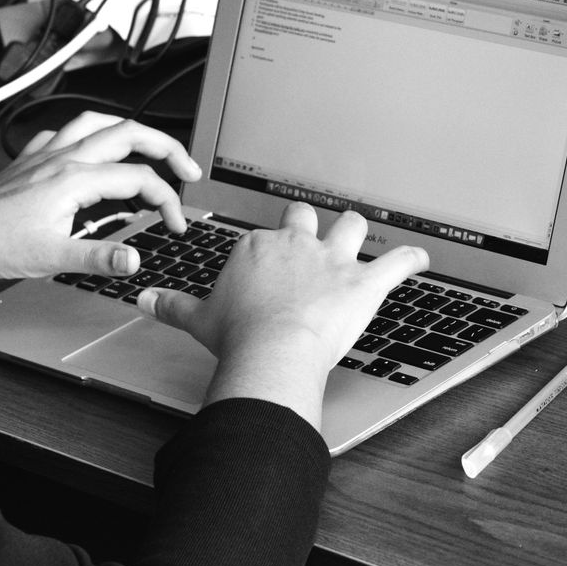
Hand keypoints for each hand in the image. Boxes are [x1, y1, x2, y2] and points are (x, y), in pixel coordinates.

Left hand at [0, 112, 201, 309]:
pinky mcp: (29, 162)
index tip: (176, 225)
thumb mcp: (54, 258)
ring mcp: (45, 156)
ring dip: (129, 130)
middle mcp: (63, 159)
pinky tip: (88, 149)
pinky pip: (63, 133)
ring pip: (96, 122)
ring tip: (148, 145)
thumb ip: (101, 257)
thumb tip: (136, 260)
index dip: (169, 202)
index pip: (141, 180)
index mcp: (75, 179)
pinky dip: (86, 135)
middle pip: (129, 133)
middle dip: (167, 148)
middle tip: (188, 168)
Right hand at [138, 203, 428, 428]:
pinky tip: (423, 257)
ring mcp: (333, 260)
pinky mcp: (365, 282)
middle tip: (312, 236)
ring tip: (363, 236)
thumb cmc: (237, 336)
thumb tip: (143, 300)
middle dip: (310, 223)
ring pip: (352, 225)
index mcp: (256, 248)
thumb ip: (172, 305)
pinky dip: (413, 259)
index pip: (265, 237)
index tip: (270, 263)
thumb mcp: (197, 318)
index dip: (270, 250)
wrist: (272, 350)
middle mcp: (296, 245)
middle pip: (304, 215)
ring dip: (358, 231)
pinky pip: (398, 261)